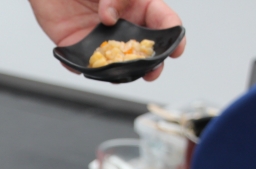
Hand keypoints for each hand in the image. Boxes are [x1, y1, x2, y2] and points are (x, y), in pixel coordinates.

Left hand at [29, 0, 184, 80]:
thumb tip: (109, 18)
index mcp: (137, 5)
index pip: (162, 21)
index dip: (173, 35)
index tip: (176, 48)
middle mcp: (122, 25)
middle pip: (144, 50)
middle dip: (152, 64)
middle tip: (152, 71)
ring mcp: (101, 38)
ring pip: (117, 63)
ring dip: (120, 72)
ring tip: (120, 74)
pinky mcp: (78, 47)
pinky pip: (84, 64)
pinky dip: (84, 70)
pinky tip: (84, 68)